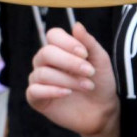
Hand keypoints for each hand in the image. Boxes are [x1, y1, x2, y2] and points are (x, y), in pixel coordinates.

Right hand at [25, 22, 120, 136]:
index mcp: (59, 50)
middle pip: (46, 53)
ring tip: (87, 86)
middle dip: (69, 62)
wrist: (102, 111)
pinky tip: (67, 93)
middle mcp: (45, 63)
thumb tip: (76, 25)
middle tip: (89, 72)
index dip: (67, 42)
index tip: (84, 53)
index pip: (52, 35)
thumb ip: (89, 43)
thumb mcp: (100, 61)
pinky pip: (34, 90)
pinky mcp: (37, 99)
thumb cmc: (100, 83)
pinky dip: (51, 91)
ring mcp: (39, 80)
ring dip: (67, 79)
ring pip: (42, 73)